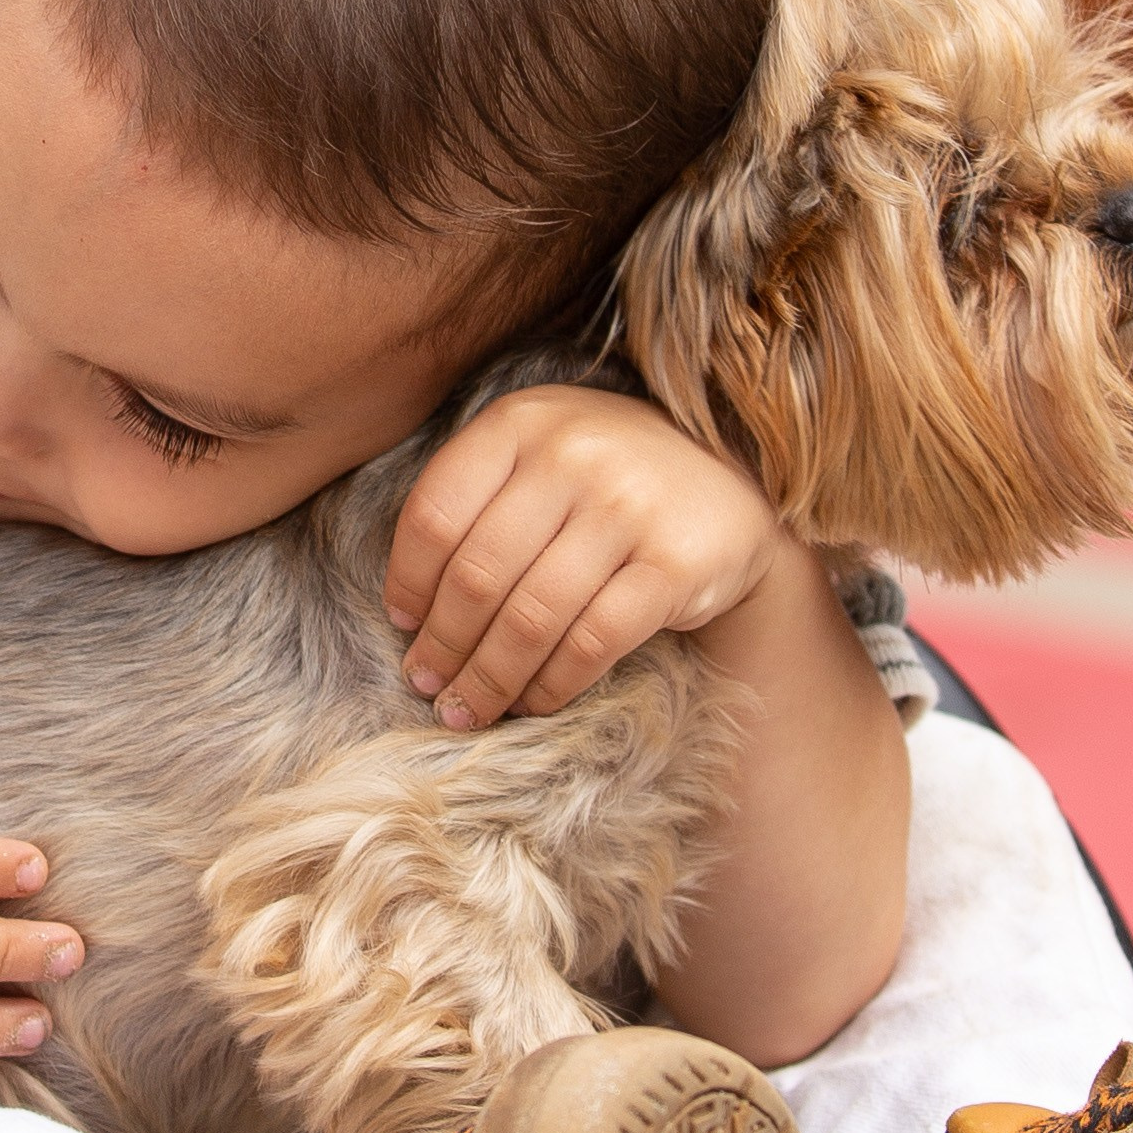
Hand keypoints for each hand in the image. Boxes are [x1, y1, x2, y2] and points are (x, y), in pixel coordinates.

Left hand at [382, 386, 787, 729]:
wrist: (729, 493)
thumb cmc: (605, 483)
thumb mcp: (538, 458)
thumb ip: (475, 502)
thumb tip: (407, 610)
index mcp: (522, 421)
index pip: (436, 513)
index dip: (408, 580)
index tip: (403, 623)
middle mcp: (572, 453)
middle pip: (477, 574)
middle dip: (443, 645)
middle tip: (428, 684)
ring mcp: (628, 506)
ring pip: (530, 618)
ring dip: (488, 679)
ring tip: (466, 711)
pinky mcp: (674, 565)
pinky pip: (590, 644)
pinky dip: (551, 686)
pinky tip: (531, 702)